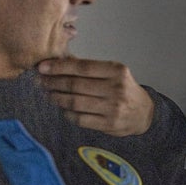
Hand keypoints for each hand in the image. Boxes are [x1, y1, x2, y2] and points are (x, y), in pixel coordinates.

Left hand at [37, 57, 153, 136]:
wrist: (144, 113)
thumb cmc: (125, 89)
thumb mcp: (113, 73)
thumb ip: (90, 68)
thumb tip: (59, 60)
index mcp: (117, 71)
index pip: (82, 67)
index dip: (59, 67)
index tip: (43, 67)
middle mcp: (116, 88)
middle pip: (76, 85)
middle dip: (54, 82)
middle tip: (41, 81)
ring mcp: (113, 107)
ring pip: (75, 102)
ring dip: (57, 98)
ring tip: (49, 94)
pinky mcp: (108, 124)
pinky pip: (80, 118)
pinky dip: (67, 113)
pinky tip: (63, 108)